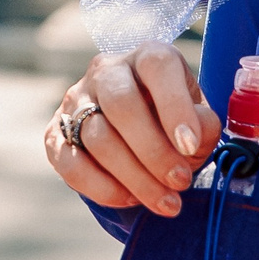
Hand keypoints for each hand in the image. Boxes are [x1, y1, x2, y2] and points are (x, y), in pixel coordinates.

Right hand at [45, 41, 220, 217]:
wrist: (140, 137)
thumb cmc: (175, 125)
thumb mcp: (200, 120)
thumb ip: (203, 126)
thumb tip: (188, 141)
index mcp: (147, 58)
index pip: (157, 67)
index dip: (174, 106)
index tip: (191, 146)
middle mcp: (107, 71)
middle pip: (120, 103)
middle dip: (153, 150)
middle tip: (179, 181)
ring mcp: (76, 99)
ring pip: (96, 136)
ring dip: (134, 177)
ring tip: (165, 202)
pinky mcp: (55, 132)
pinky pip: (69, 162)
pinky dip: (101, 187)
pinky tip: (130, 199)